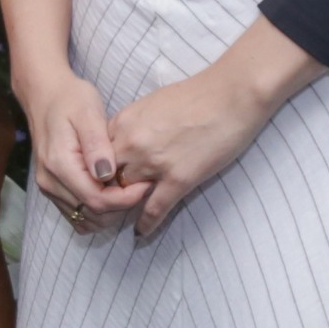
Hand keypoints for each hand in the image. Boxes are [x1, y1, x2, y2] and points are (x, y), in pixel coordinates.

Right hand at [12, 58, 145, 234]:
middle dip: (121, 206)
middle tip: (141, 185)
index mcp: (60, 164)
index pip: (96, 200)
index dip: (125, 199)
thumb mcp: (88, 112)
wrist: (45, 96)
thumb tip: (107, 174)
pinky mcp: (52, 190)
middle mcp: (50, 183)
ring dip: (111, 212)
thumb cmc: (71, 99)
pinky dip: (97, 212)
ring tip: (128, 188)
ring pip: (85, 219)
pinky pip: (77, 215)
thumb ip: (97, 145)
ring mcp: (49, 189)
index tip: (146, 184)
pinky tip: (111, 193)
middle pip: (92, 214)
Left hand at [101, 66, 278, 239]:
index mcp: (124, 122)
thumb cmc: (198, 94)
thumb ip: (135, 125)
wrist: (232, 94)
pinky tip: (141, 233)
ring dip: (125, 206)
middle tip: (108, 203)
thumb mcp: (153, 103)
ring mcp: (154, 163)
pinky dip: (146, 224)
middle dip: (106, 191)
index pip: (96, 154)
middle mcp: (132, 144)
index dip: (98, 170)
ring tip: (122, 218)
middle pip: (105, 178)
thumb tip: (129, 141)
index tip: (101, 180)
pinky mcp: (178, 179)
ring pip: (125, 196)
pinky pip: (154, 209)